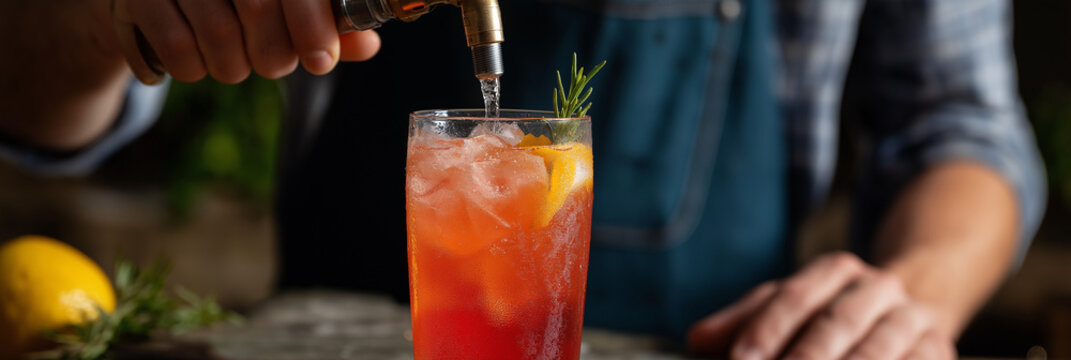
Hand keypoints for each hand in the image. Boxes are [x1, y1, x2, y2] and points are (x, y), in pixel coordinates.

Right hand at [111, 0, 381, 82]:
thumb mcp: (284, 3)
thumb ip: (324, 20)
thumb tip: (366, 45)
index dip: (315, 24)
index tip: (320, 60)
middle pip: (260, 6)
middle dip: (276, 54)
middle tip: (275, 65)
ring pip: (220, 33)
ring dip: (236, 67)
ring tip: (237, 63)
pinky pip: (179, 47)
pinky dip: (196, 68)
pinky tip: (200, 62)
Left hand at [687, 252, 956, 359]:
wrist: (913, 310)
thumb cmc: (832, 316)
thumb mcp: (788, 308)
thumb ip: (744, 322)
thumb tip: (698, 339)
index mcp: (835, 272)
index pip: (794, 297)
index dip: (766, 330)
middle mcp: (877, 289)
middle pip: (836, 323)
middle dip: (806, 357)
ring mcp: (913, 320)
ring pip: (880, 349)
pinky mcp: (938, 350)